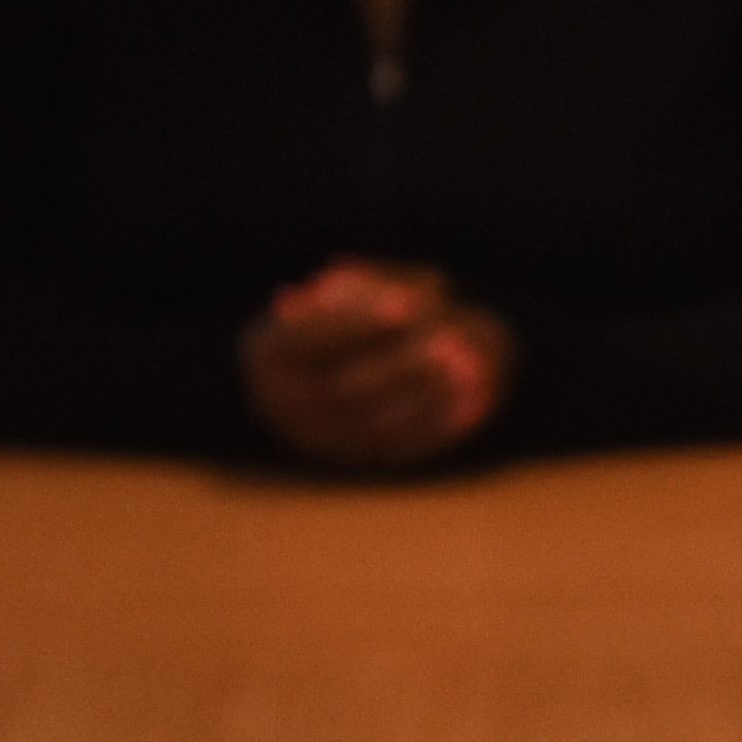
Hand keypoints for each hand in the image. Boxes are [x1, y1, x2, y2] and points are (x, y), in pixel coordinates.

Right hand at [240, 262, 513, 471]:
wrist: (335, 371)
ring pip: (375, 424)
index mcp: (266, 354)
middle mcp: (284, 404)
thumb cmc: (350, 316)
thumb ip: (372, 285)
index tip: (405, 304)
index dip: (358, 321)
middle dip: (400, 365)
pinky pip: (402, 445)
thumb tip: (411, 288)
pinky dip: (440, 419)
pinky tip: (475, 394)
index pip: (305, 340)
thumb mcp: (351, 291)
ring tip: (469, 363)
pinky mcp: (362, 456)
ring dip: (426, 393)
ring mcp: (323, 437)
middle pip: (342, 390)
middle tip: (447, 341)